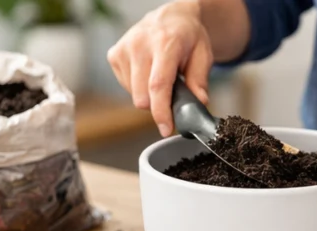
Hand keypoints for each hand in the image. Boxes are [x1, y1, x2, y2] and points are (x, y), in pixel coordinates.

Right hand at [107, 0, 213, 137]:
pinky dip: (137, 86)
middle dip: (158, 104)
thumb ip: (200, 80)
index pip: (158, 85)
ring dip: (148, 94)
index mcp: (166, 43)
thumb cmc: (187, 35)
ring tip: (159, 75)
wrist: (169, 16)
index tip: (165, 128)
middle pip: (143, 96)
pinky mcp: (114, 55)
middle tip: (172, 92)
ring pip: (134, 95)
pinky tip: (147, 71)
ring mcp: (124, 49)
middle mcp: (140, 44)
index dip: (161, 111)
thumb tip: (198, 103)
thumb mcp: (203, 53)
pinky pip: (125, 87)